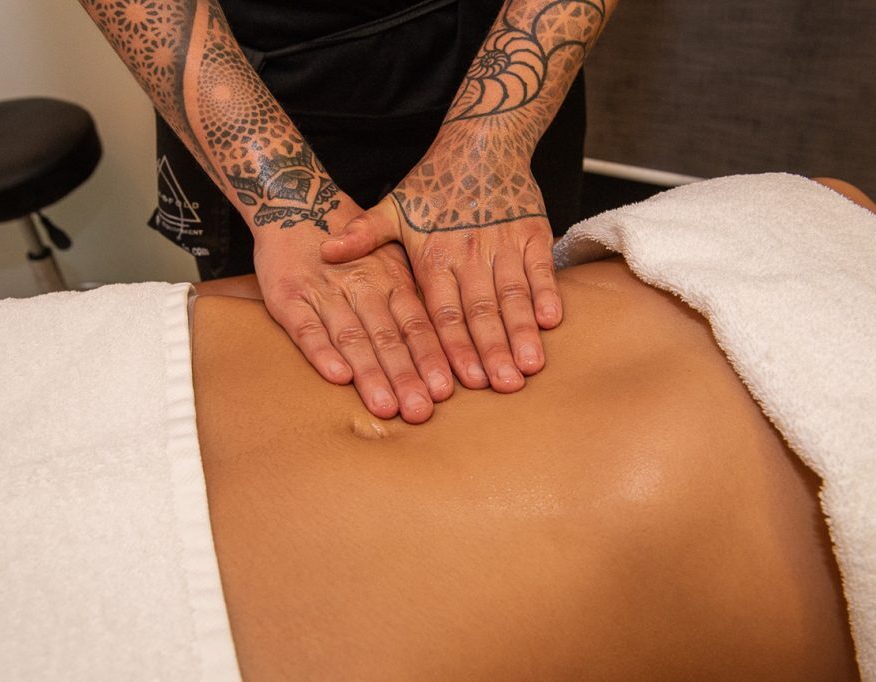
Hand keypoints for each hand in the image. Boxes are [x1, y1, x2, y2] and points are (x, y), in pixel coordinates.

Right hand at [254, 197, 452, 423]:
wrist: (294, 199)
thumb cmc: (351, 241)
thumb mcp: (390, 258)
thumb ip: (410, 299)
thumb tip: (448, 346)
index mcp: (391, 281)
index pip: (416, 325)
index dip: (430, 358)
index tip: (445, 390)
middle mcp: (362, 287)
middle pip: (388, 338)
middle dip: (405, 377)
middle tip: (421, 411)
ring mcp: (323, 293)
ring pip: (352, 337)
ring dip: (370, 373)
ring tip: (385, 406)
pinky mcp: (288, 297)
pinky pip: (306, 328)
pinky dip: (322, 352)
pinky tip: (338, 377)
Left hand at [320, 147, 562, 393]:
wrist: (481, 142)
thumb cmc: (433, 184)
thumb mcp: (392, 208)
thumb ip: (362, 236)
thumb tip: (325, 253)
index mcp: (434, 256)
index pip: (442, 311)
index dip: (453, 347)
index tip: (461, 380)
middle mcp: (470, 254)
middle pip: (481, 310)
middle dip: (492, 350)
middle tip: (501, 386)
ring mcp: (504, 244)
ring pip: (512, 295)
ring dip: (521, 331)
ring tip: (529, 366)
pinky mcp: (533, 233)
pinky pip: (540, 268)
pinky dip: (546, 294)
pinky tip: (550, 322)